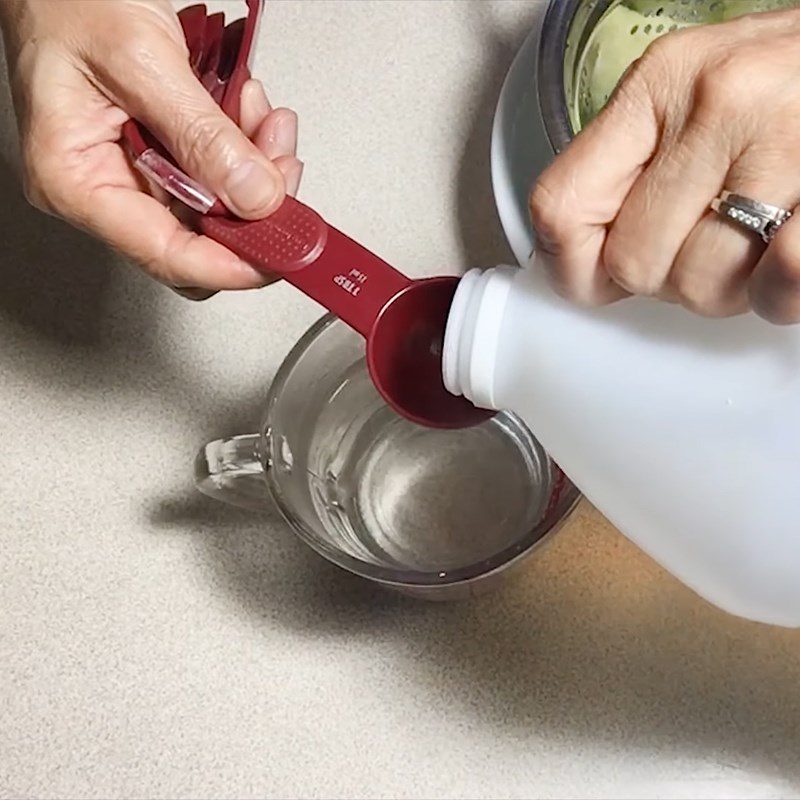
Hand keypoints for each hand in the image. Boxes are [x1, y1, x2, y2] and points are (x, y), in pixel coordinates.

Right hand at [0, 0, 302, 298]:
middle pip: (200, 239)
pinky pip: (216, 171)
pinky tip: (247, 109)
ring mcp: (133, 171)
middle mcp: (104, 186)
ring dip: (256, 165)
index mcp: (76, 181)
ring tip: (262, 116)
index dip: (234, 264)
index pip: (166, 255)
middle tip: (282, 165)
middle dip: (254, 205)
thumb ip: (202, 134)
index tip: (284, 253)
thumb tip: (255, 197)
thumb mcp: (142, 58)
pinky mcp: (159, 151)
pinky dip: (244, 144)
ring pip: (218, 206)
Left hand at [529, 8, 799, 323]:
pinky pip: (776, 283)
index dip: (573, 267)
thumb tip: (583, 261)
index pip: (561, 206)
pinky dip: (777, 294)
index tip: (599, 278)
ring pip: (700, 284)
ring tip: (755, 243)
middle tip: (706, 247)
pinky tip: (785, 259)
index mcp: (660, 83)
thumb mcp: (696, 97)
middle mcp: (717, 102)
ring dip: (726, 287)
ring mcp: (785, 138)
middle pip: (633, 262)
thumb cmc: (789, 85)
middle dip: (666, 278)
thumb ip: (636, 165)